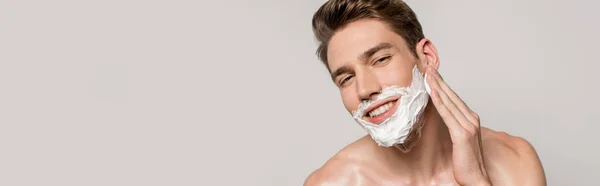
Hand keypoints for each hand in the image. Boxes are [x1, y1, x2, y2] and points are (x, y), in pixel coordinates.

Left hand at [426, 68, 490, 185]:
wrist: (477, 178)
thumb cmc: (466, 161)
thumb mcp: (459, 138)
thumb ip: (453, 125)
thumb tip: (442, 115)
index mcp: (470, 118)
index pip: (453, 96)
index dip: (442, 83)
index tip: (431, 71)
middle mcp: (471, 118)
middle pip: (451, 94)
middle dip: (438, 79)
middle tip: (427, 65)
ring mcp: (468, 125)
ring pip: (449, 101)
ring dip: (437, 85)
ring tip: (427, 73)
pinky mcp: (462, 134)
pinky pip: (447, 114)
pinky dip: (439, 101)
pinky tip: (432, 91)